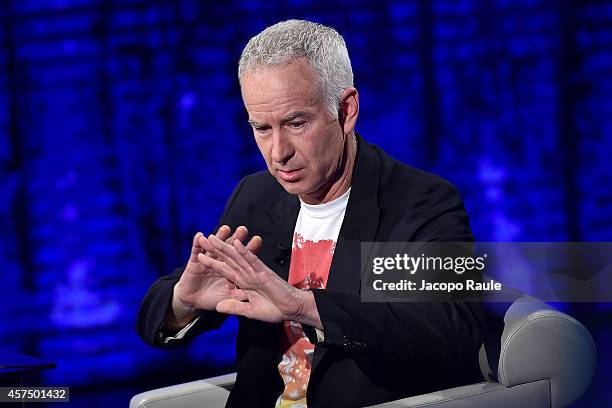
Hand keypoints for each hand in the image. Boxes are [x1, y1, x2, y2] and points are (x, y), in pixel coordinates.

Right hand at [168, 226, 261, 328]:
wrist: (193, 302)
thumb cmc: (212, 299)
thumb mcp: (227, 298)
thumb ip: (238, 296)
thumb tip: (252, 295)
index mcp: (231, 269)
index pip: (241, 257)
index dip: (249, 249)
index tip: (257, 239)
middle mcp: (221, 262)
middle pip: (230, 248)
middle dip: (236, 238)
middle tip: (243, 230)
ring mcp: (207, 260)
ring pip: (214, 247)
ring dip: (218, 238)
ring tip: (225, 229)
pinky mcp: (194, 263)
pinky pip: (195, 252)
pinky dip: (197, 244)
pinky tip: (200, 236)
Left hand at [198, 234, 317, 325]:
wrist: (291, 309)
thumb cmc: (274, 309)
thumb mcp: (249, 311)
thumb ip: (234, 307)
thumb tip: (217, 307)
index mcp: (244, 282)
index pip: (225, 270)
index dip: (212, 263)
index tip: (198, 257)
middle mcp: (248, 273)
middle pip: (228, 259)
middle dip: (214, 249)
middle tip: (202, 239)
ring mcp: (255, 271)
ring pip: (237, 256)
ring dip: (225, 246)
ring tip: (213, 237)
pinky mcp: (264, 272)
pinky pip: (252, 260)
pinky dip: (244, 252)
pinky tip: (235, 243)